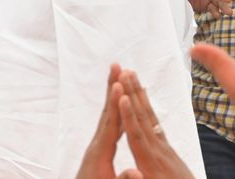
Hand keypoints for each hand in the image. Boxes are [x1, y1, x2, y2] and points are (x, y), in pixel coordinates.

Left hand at [76, 64, 139, 178]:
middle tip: (116, 66)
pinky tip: (123, 105)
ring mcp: (98, 145)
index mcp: (101, 153)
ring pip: (108, 115)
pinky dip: (118, 110)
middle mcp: (97, 144)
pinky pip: (111, 124)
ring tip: (119, 76)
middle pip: (107, 111)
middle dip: (112, 88)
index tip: (119, 84)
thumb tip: (137, 172)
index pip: (110, 124)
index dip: (115, 104)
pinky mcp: (101, 148)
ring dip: (114, 95)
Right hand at [117, 71, 194, 178]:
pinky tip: (142, 98)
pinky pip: (154, 123)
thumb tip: (134, 175)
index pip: (137, 135)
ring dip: (139, 94)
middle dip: (132, 94)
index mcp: (151, 164)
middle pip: (143, 119)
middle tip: (124, 71)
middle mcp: (158, 151)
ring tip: (131, 74)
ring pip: (149, 117)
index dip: (128, 116)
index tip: (121, 97)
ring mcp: (164, 148)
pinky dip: (147, 107)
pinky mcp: (167, 148)